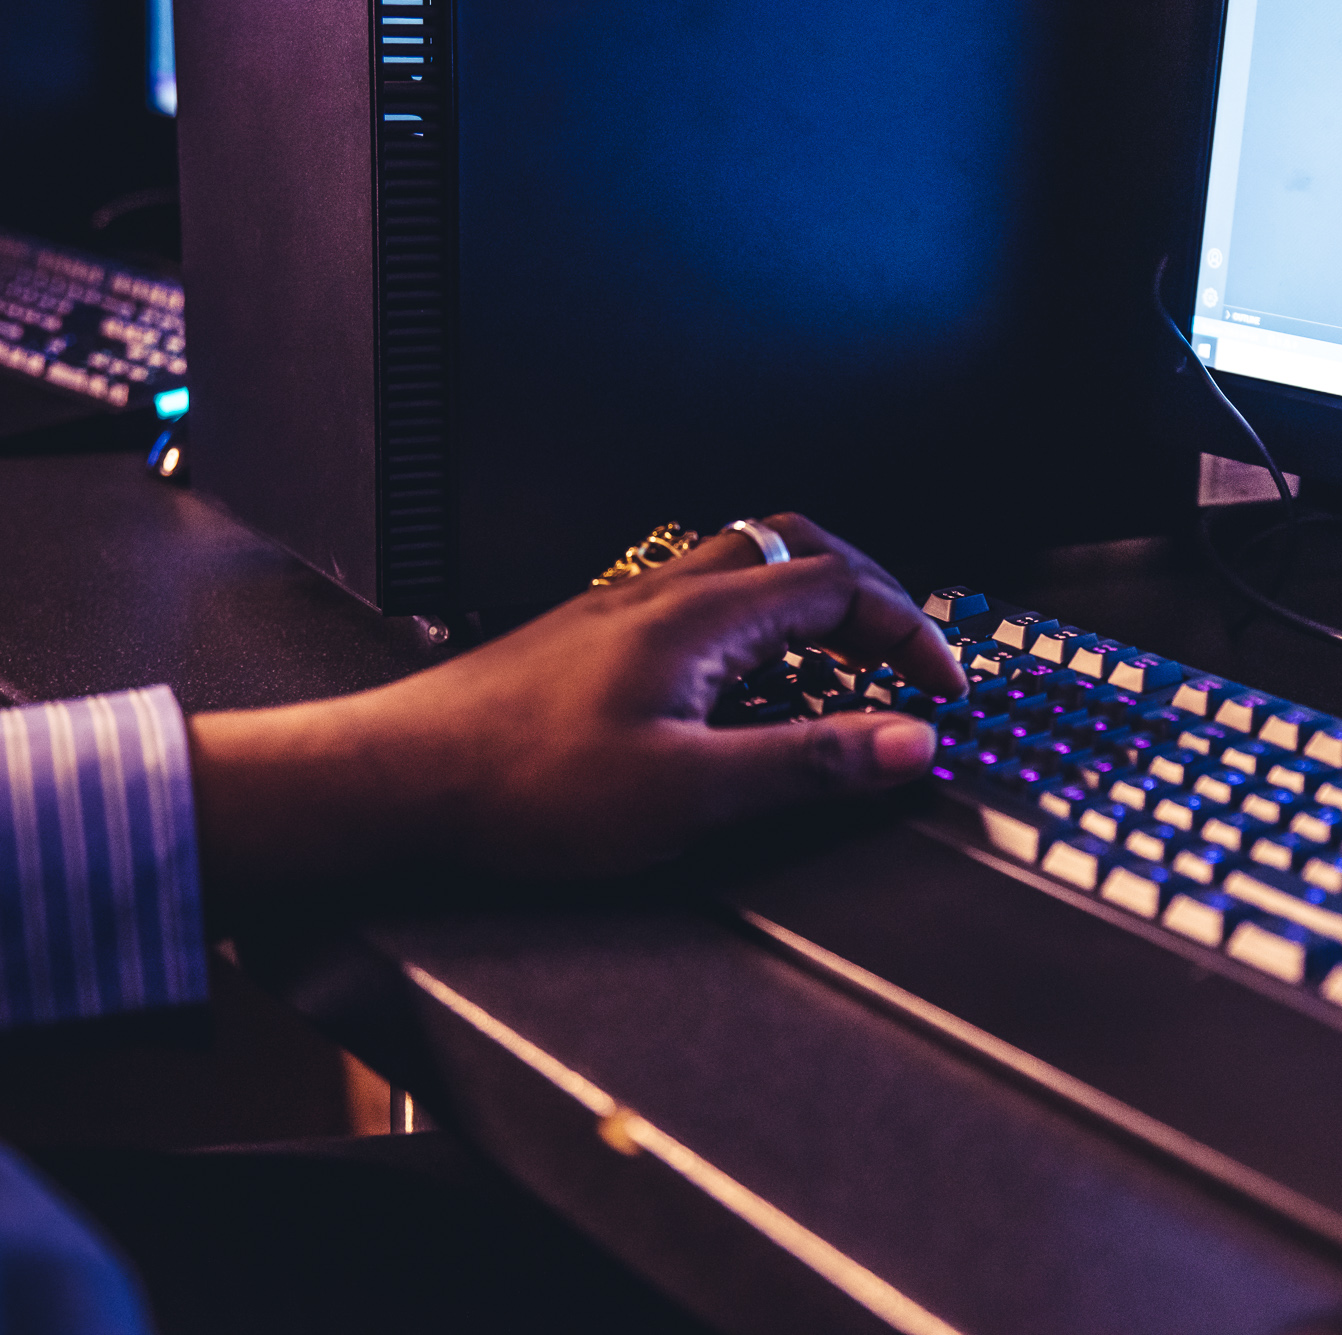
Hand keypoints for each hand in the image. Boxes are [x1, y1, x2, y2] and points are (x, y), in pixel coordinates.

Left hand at [187, 514, 964, 913]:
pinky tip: (747, 685)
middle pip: (801, 547)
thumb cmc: (523, 786)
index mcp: (703, 617)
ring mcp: (628, 608)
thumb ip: (810, 764)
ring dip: (814, 600)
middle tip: (906, 658)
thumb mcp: (689, 794)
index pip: (845, 587)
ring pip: (749, 563)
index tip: (944, 692)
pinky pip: (704, 596)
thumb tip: (910, 744)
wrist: (397, 779)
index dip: (913, 634)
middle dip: (874, 594)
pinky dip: (759, 624)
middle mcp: (667, 593)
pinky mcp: (597, 636)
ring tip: (843, 665)